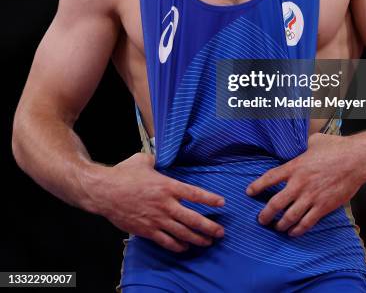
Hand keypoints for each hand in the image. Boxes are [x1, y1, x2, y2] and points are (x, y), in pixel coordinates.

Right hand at [99, 152, 224, 251]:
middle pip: (193, 219)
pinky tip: (185, 247)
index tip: (222, 203)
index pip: (194, 193)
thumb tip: (159, 157)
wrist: (104, 191)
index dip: (209, 199)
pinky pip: (166, 241)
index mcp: (167, 186)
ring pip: (182, 233)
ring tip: (208, 241)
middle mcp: (165, 204)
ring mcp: (156, 219)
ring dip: (197, 238)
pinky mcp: (146, 230)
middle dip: (209, 227)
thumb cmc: (123, 173)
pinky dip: (178, 246)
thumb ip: (156, 160)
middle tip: (221, 231)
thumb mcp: (143, 160)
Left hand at [245, 133, 365, 236]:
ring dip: (280, 224)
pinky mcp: (323, 207)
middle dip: (265, 214)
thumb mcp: (314, 142)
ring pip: (289, 217)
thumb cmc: (336, 148)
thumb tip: (298, 144)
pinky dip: (298, 230)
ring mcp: (311, 197)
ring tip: (276, 227)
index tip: (249, 192)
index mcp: (295, 166)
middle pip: (275, 203)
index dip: (257, 186)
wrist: (356, 160)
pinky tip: (293, 232)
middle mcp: (299, 184)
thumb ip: (302, 146)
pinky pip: (307, 223)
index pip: (270, 178)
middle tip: (260, 219)